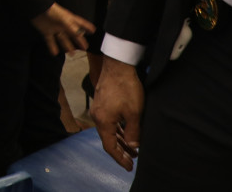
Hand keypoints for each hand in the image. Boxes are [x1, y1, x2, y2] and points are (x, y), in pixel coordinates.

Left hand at [30, 2, 94, 55]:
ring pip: (63, 39)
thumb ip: (73, 29)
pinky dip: (52, 47)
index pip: (81, 23)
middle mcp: (63, 25)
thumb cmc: (53, 12)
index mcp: (69, 20)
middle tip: (84, 48)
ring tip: (72, 54)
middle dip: (79, 41)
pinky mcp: (46, 31)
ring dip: (67, 46)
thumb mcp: (64, 21)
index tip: (94, 31)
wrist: (37, 9)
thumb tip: (82, 36)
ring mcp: (55, 28)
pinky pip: (50, 41)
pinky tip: (54, 54)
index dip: (87, 27)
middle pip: (73, 34)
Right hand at [90, 57, 143, 171]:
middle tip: (132, 161)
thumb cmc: (126, 88)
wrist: (118, 65)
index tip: (129, 166)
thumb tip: (134, 146)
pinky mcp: (102, 102)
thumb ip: (133, 132)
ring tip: (133, 148)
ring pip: (109, 130)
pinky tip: (126, 131)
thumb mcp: (134, 113)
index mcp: (103, 121)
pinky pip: (109, 121)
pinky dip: (118, 129)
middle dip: (121, 151)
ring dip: (121, 140)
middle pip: (108, 139)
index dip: (119, 158)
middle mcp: (97, 116)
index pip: (109, 146)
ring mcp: (98, 109)